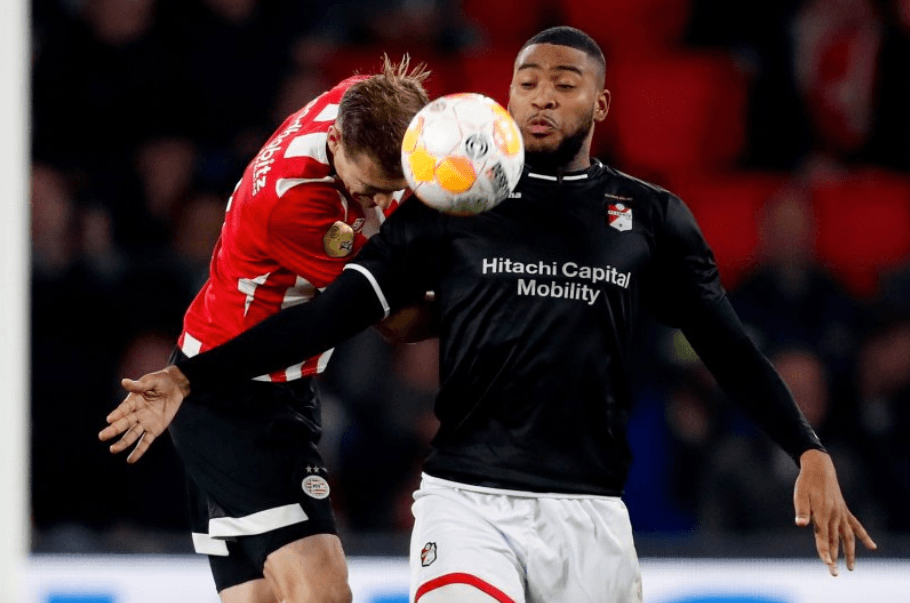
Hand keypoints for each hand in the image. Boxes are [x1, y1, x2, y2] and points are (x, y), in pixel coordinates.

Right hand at [98, 365, 190, 463]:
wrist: (175, 387)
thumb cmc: (160, 382)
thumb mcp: (151, 381)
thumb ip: (139, 385)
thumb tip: (124, 382)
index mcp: (133, 401)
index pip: (124, 409)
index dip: (118, 413)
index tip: (110, 419)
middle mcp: (136, 414)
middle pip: (124, 423)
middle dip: (114, 430)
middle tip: (102, 436)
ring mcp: (144, 423)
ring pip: (132, 434)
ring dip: (123, 442)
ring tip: (113, 450)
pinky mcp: (154, 430)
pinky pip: (146, 442)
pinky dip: (139, 451)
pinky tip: (130, 460)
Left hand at [794, 449, 876, 575]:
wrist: (818, 468)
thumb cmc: (806, 482)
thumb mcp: (800, 494)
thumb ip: (801, 511)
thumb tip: (800, 524)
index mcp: (822, 513)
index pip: (823, 537)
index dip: (824, 551)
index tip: (827, 564)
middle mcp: (834, 516)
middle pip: (834, 541)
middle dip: (834, 558)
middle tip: (834, 574)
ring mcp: (841, 513)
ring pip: (847, 537)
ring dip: (849, 553)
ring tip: (851, 568)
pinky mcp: (844, 510)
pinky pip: (856, 525)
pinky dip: (863, 536)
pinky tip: (872, 547)